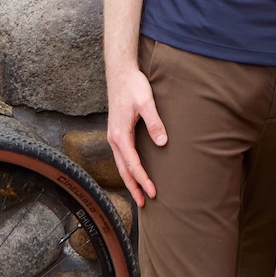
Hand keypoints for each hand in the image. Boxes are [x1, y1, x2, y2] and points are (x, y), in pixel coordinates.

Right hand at [106, 64, 166, 203]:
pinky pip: (121, 156)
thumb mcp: (146, 102)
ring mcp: (113, 136)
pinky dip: (127, 168)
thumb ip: (154, 122)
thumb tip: (162, 142)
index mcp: (120, 135)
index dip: (143, 180)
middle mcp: (114, 139)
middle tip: (144, 203)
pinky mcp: (117, 132)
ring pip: (121, 164)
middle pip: (123, 170)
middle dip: (133, 187)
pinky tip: (134, 171)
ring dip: (129, 179)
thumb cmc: (133, 86)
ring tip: (139, 193)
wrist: (120, 73)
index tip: (153, 192)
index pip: (133, 164)